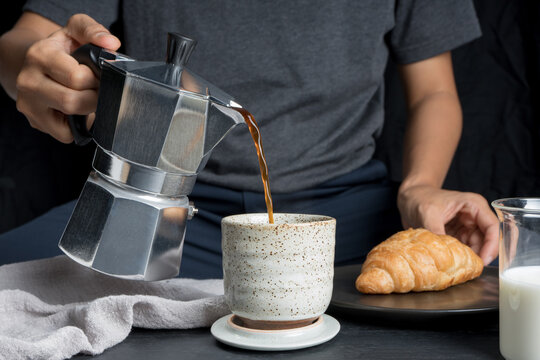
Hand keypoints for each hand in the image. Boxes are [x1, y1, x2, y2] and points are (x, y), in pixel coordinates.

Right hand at [15, 14, 120, 142]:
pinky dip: (77, 127)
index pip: (78, 77)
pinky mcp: (34, 121)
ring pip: (68, 123)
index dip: (96, 79)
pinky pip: (65, 135)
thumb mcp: (76, 31)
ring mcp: (28, 103)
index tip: (98, 75)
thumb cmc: (63, 49)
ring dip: (86, 113)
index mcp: (40, 55)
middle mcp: (28, 80)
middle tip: (97, 90)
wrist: (38, 63)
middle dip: (94, 98)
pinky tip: (76, 111)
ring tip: (87, 99)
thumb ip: (94, 31)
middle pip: (72, 102)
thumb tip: (111, 44)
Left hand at [397, 184, 498, 264]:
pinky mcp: (458, 236)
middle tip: (473, 269)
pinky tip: (456, 265)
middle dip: (483, 255)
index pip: (493, 227)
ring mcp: (467, 227)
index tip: (483, 260)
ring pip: (478, 247)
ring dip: (472, 258)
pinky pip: (466, 250)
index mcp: (474, 206)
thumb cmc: (420, 198)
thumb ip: (437, 232)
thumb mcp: (428, 213)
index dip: (492, 245)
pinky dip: (463, 258)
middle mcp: (475, 217)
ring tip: (462, 268)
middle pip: (489, 240)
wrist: (409, 198)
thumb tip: (444, 254)